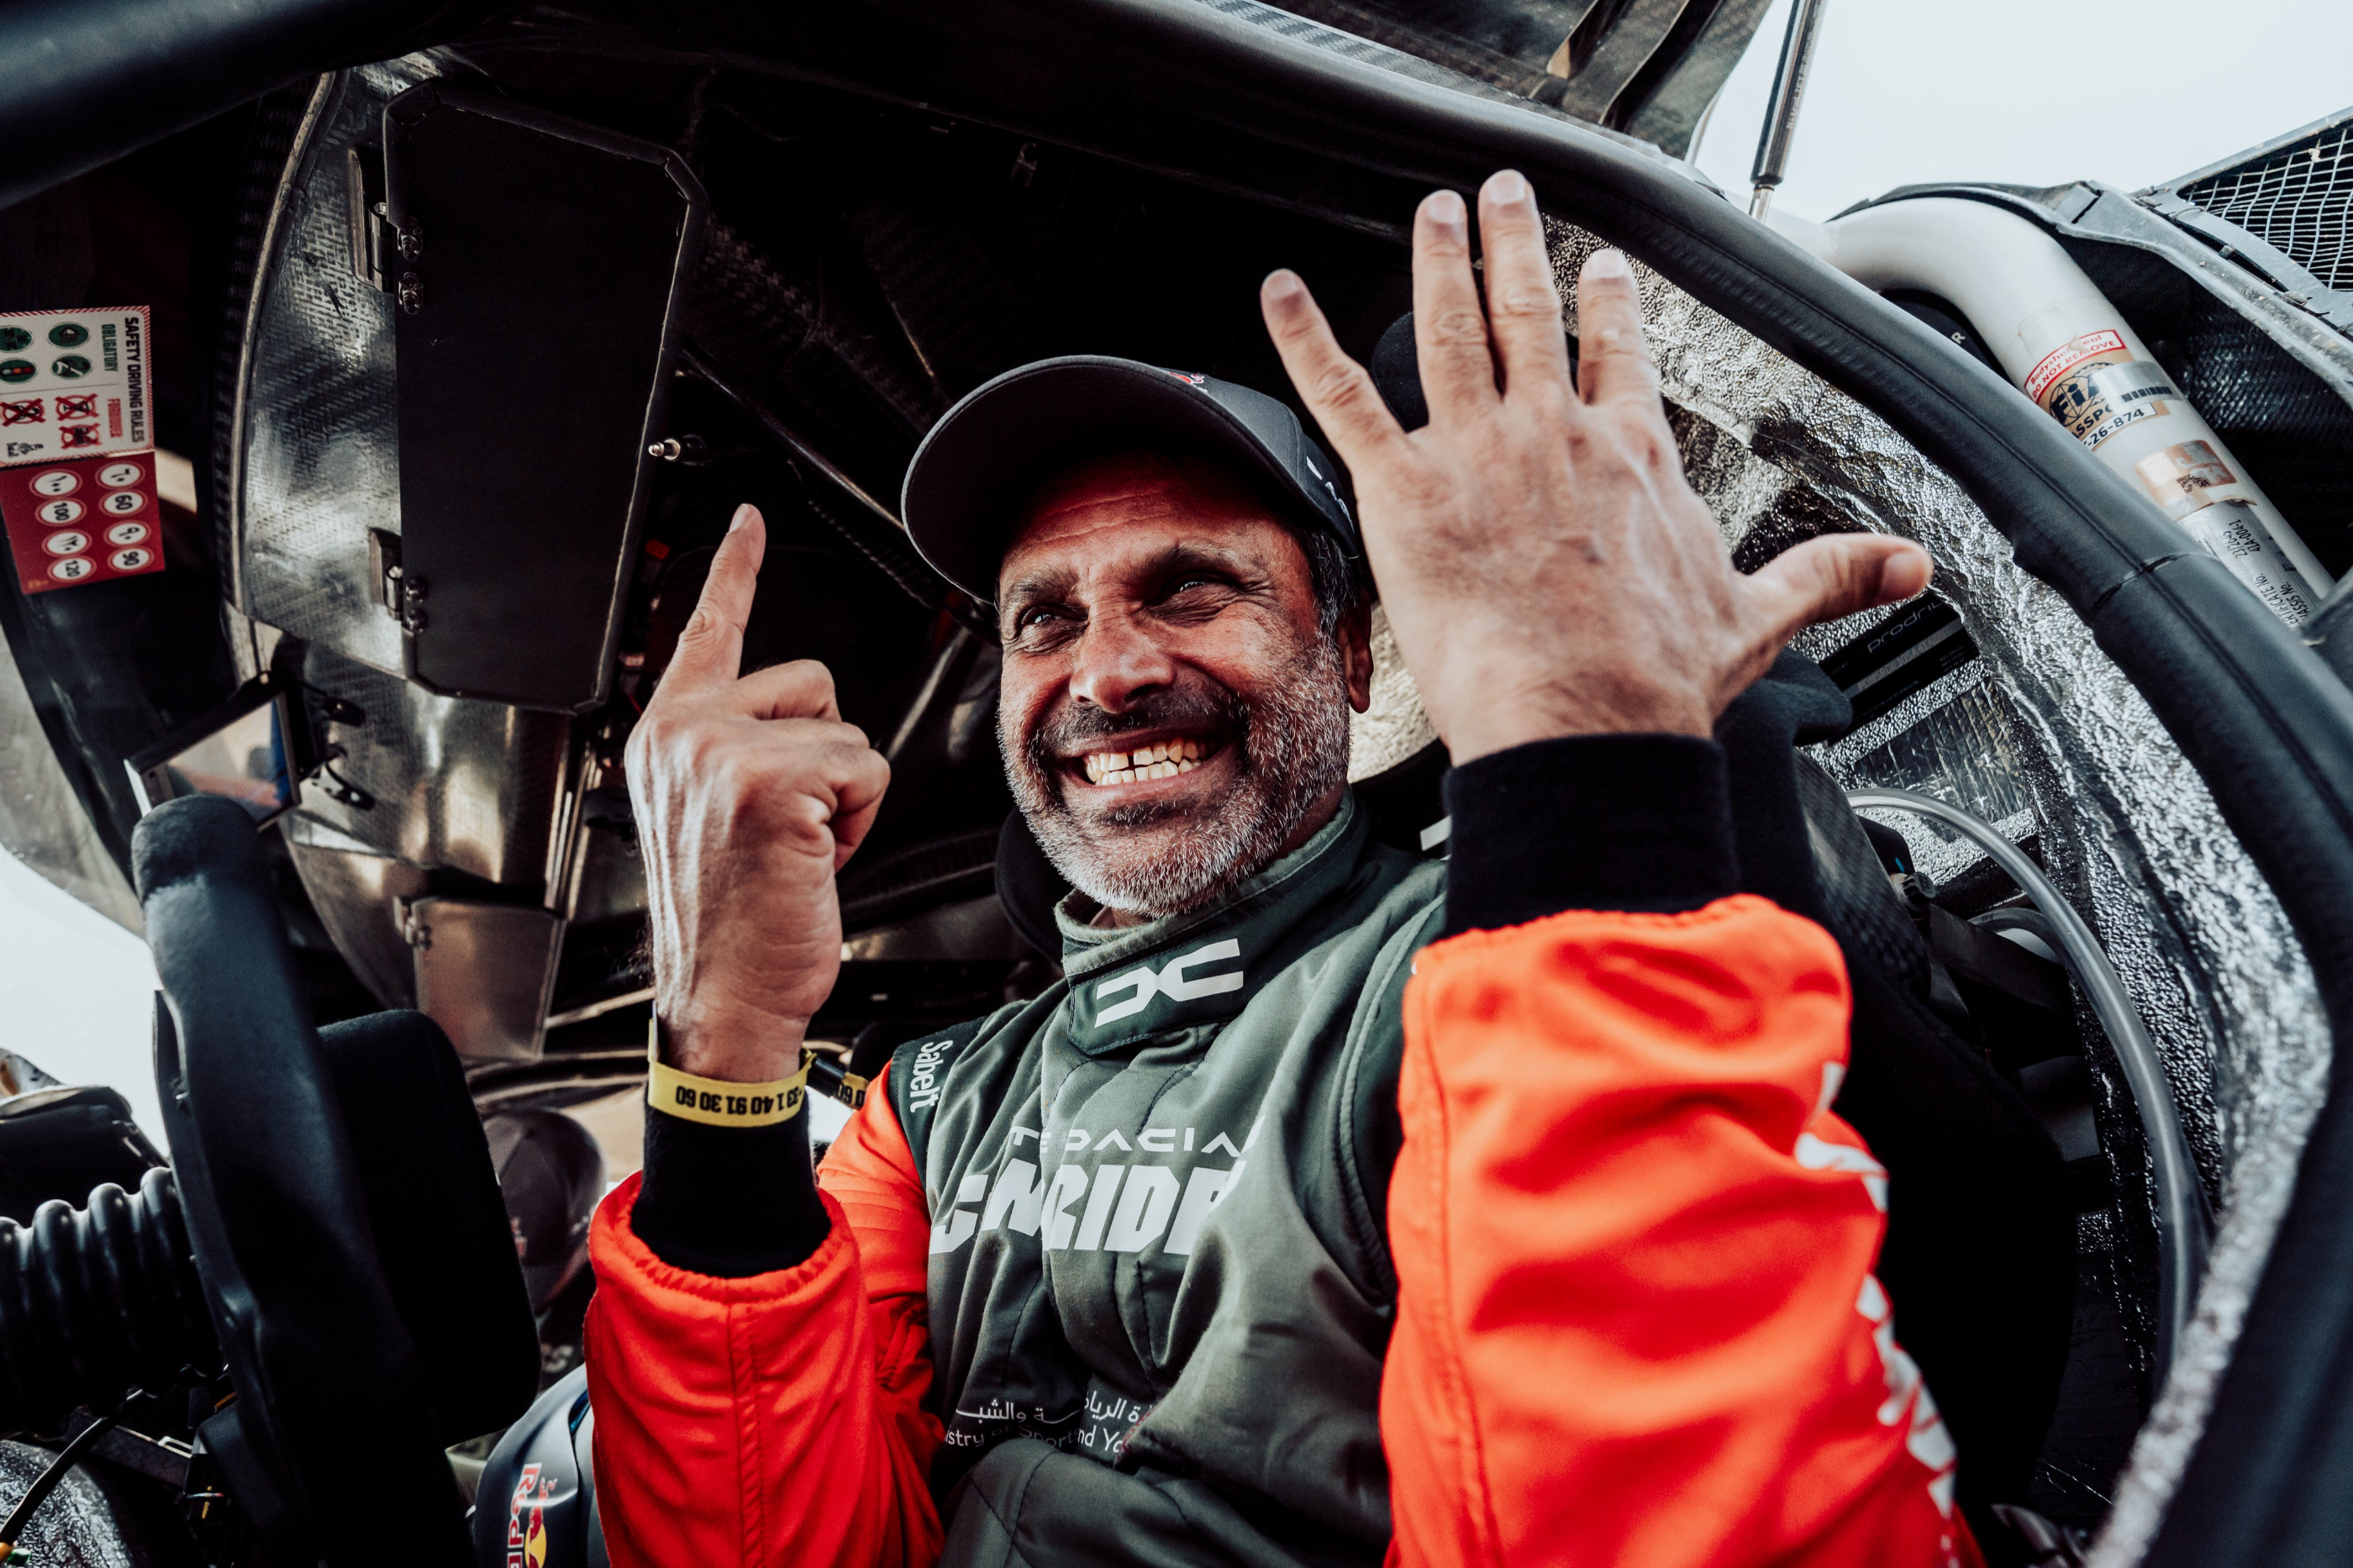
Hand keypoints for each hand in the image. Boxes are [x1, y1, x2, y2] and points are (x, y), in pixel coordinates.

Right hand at [625, 505, 890, 1080]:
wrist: (722, 1001)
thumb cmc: (729, 925)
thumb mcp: (713, 820)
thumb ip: (736, 755)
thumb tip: (799, 729)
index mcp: (667, 736)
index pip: (706, 629)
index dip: (733, 568)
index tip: (749, 519)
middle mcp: (683, 733)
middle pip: (814, 684)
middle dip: (827, 755)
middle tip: (788, 830)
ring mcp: (721, 752)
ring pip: (847, 733)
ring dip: (845, 797)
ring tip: (796, 852)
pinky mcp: (768, 779)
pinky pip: (865, 768)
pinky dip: (859, 821)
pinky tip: (811, 861)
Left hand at [1259, 170, 1930, 760]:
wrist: (1583, 725)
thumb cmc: (1654, 683)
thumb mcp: (1760, 617)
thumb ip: (1830, 576)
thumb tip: (1906, 568)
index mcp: (1631, 458)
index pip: (1619, 356)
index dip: (1609, 303)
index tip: (1601, 266)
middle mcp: (1555, 434)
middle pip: (1533, 313)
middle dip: (1514, 245)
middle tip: (1502, 194)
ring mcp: (1478, 452)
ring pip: (1450, 327)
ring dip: (1437, 260)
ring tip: (1431, 213)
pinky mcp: (1405, 490)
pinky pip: (1344, 396)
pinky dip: (1305, 340)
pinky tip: (1279, 296)